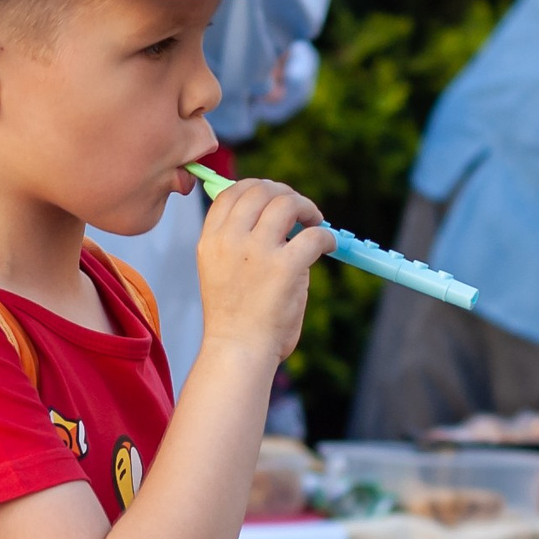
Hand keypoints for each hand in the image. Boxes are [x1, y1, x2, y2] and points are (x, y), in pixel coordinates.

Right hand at [193, 176, 333, 365]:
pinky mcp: (285, 267)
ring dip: (307, 208)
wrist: (238, 351)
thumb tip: (284, 215)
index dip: (257, 187)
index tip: (274, 197)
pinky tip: (328, 246)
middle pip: (260, 190)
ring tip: (315, 222)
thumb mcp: (222, 270)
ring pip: (287, 203)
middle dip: (285, 193)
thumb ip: (243, 240)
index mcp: (211, 240)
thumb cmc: (235, 316)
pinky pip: (314, 235)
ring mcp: (256, 252)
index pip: (231, 192)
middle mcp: (230, 240)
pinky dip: (326, 237)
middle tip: (301, 210)